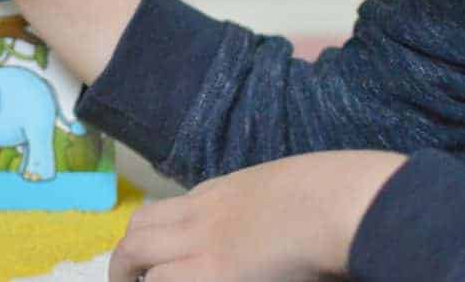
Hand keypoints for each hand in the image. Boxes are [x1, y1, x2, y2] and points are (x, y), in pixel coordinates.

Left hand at [108, 151, 405, 281]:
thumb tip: (267, 237)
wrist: (341, 201)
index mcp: (221, 192)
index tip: (151, 257)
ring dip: (128, 274)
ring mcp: (201, 244)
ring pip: (134, 253)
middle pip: (140, 230)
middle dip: (124, 257)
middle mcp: (201, 214)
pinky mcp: (211, 275)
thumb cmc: (334, 197)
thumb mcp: (290, 193)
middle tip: (124, 280)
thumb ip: (265, 210)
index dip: (151, 237)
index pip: (167, 212)